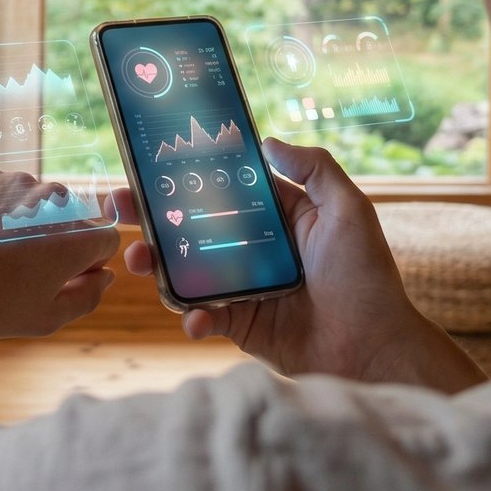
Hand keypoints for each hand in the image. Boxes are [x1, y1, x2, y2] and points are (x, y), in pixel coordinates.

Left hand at [0, 166, 119, 339]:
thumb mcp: (46, 318)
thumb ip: (87, 295)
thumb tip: (104, 275)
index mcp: (77, 236)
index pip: (105, 240)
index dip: (86, 263)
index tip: (59, 277)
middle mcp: (54, 200)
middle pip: (70, 218)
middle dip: (55, 239)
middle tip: (21, 267)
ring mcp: (17, 181)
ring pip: (35, 201)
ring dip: (25, 221)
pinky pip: (0, 189)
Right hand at [117, 138, 483, 390]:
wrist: (374, 349)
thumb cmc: (367, 276)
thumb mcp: (348, 209)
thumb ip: (314, 169)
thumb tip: (267, 140)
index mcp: (275, 217)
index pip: (220, 189)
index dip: (184, 177)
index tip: (148, 165)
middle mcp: (253, 250)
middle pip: (190, 228)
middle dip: (150, 218)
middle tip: (115, 208)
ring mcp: (243, 289)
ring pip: (186, 271)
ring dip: (156, 265)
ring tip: (138, 258)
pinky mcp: (240, 326)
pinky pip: (203, 317)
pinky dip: (192, 317)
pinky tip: (195, 318)